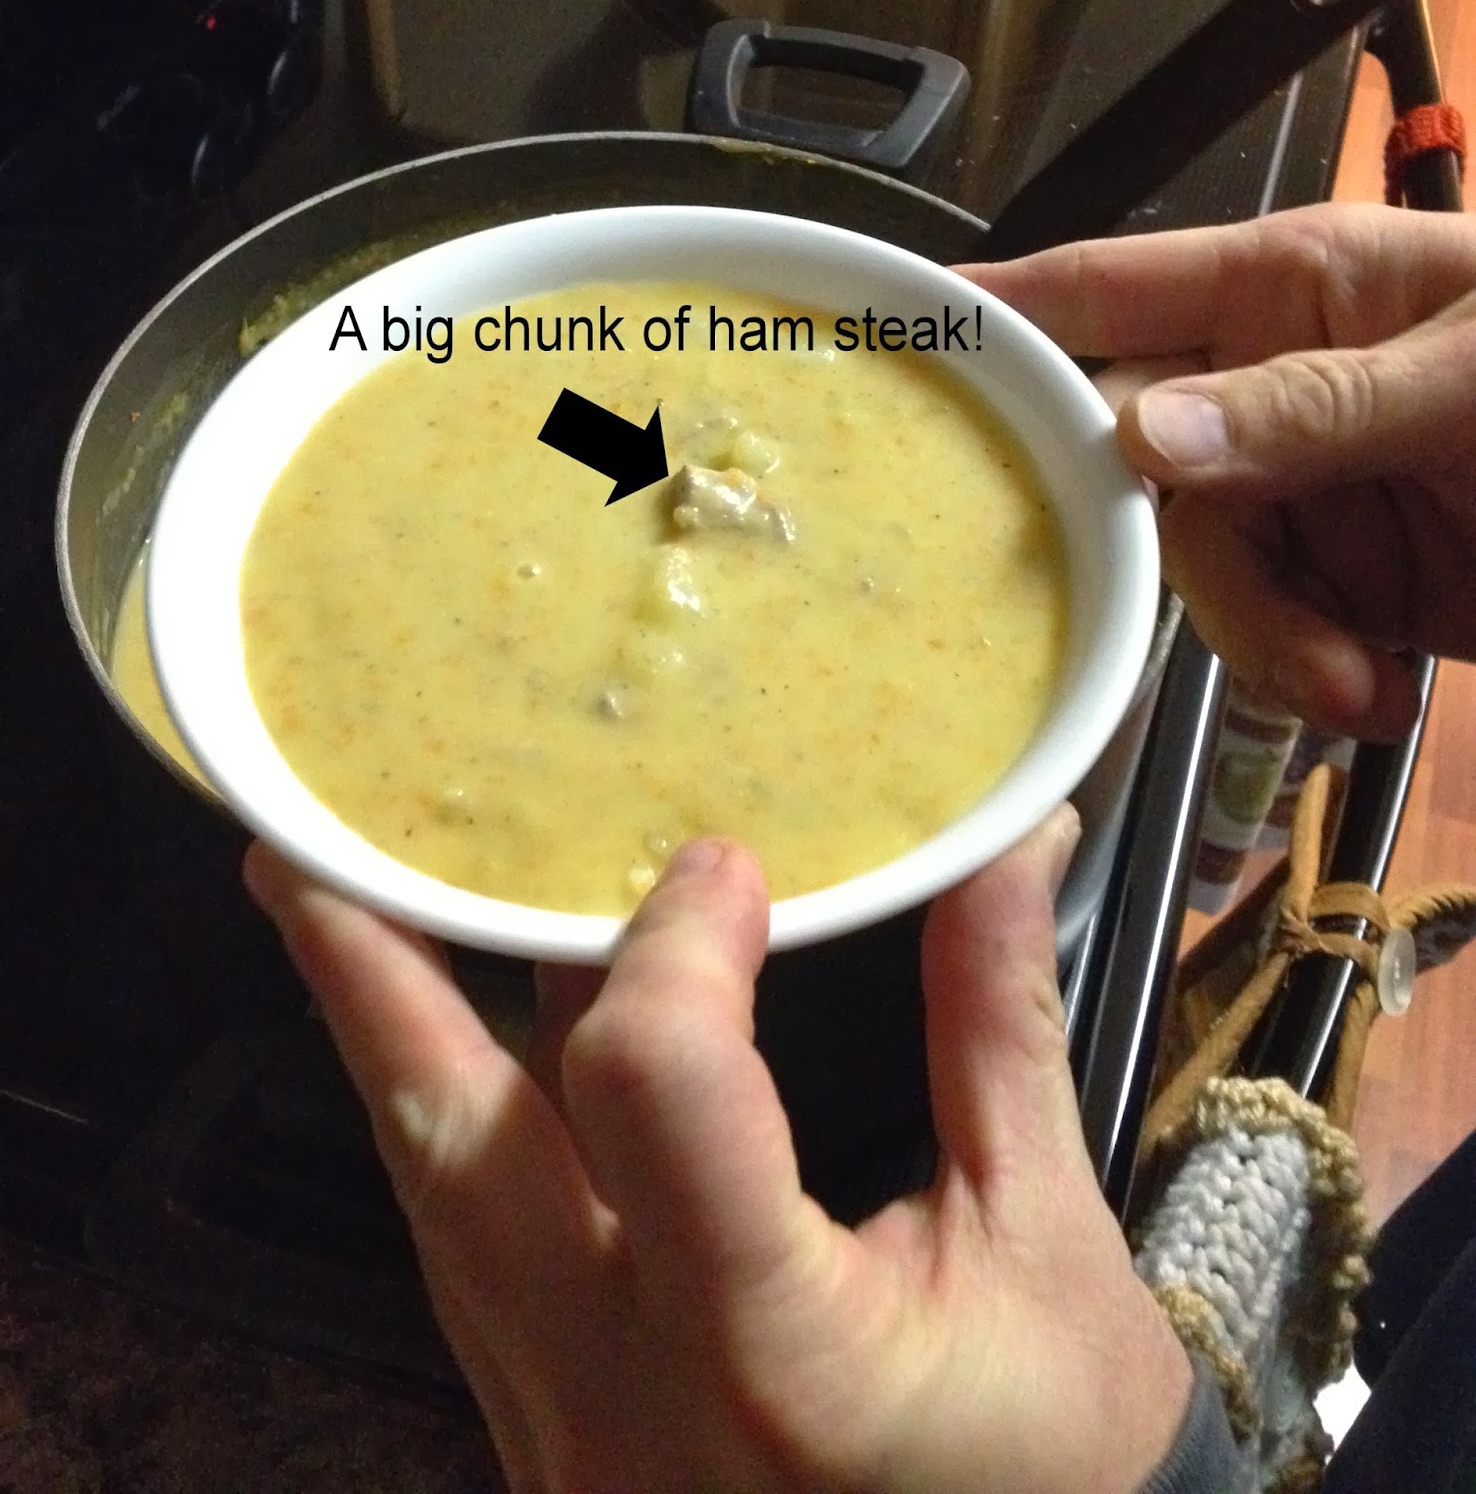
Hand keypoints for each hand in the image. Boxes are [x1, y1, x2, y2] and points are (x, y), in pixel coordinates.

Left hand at [244, 819, 1190, 1493]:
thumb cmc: (1054, 1457)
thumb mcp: (1048, 1243)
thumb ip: (998, 1027)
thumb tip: (1010, 849)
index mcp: (775, 1351)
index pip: (655, 1087)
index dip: (675, 946)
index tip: (727, 869)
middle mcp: (625, 1398)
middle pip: (450, 1149)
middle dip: (368, 980)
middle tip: (306, 852)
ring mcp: (561, 1435)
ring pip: (434, 1203)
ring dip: (389, 1048)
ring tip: (350, 919)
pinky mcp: (547, 1439)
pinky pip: (466, 1261)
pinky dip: (454, 1135)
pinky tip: (462, 1054)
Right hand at [961, 201, 1475, 739]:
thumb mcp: (1471, 377)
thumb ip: (1311, 405)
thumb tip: (1142, 440)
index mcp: (1287, 292)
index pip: (1103, 293)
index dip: (994, 318)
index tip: (890, 347)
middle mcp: (1264, 389)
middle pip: (1128, 468)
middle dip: (1157, 548)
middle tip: (1202, 597)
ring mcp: (1294, 494)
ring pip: (1194, 572)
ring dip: (1268, 640)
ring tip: (1355, 686)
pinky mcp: (1332, 586)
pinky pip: (1264, 636)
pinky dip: (1313, 677)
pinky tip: (1378, 693)